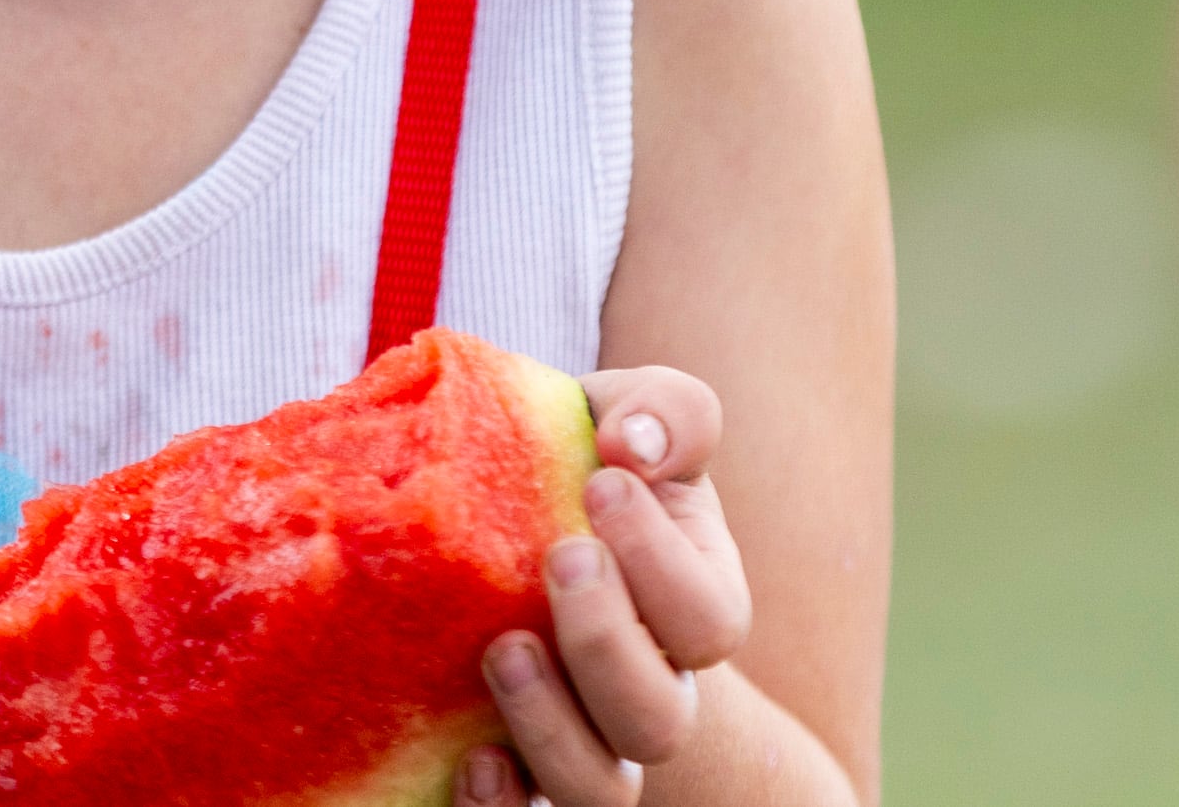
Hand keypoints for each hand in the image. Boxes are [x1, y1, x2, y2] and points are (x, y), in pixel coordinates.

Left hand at [459, 367, 750, 806]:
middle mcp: (649, 686)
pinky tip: (468, 757)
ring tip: (503, 648)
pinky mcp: (513, 762)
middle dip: (608, 641)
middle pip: (659, 717)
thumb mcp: (634, 419)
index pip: (710, 618)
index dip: (661, 559)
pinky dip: (497, 803)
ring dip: (552, 729)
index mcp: (692, 603)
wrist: (524, 519)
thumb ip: (662, 411)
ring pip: (601, 789)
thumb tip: (634, 440)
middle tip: (558, 555)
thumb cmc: (590, 463)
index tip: (603, 481)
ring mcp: (583, 735)